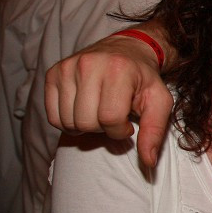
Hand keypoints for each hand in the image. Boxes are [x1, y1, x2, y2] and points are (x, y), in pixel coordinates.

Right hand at [44, 33, 171, 166]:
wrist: (127, 50)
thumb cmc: (143, 79)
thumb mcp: (159, 102)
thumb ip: (155, 132)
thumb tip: (148, 163)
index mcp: (118, 70)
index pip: (109, 118)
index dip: (120, 130)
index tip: (128, 123)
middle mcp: (89, 65)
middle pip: (86, 122)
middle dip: (103, 128)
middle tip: (113, 116)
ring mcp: (67, 68)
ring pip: (68, 122)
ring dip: (86, 126)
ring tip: (99, 111)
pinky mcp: (53, 73)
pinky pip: (53, 116)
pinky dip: (68, 121)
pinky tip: (84, 110)